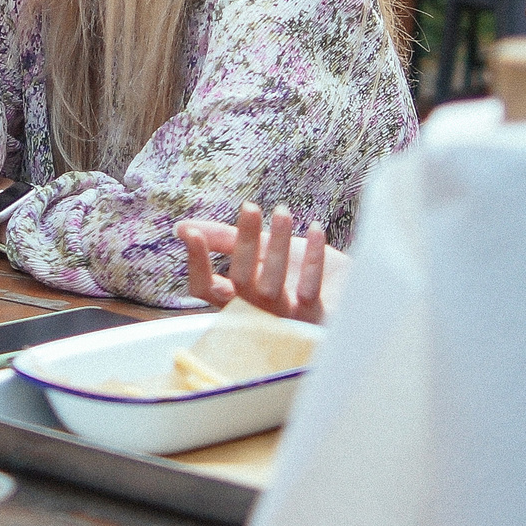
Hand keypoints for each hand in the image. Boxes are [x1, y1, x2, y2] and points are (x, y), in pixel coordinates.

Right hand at [178, 203, 337, 323]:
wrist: (344, 290)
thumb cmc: (296, 272)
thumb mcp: (259, 251)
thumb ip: (224, 240)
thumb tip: (181, 228)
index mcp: (238, 297)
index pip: (205, 288)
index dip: (196, 263)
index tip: (192, 233)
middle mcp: (256, 312)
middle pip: (240, 281)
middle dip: (243, 242)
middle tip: (249, 207)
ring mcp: (285, 318)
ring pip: (272, 283)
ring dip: (277, 244)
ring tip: (282, 212)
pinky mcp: (314, 316)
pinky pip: (310, 285)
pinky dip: (313, 256)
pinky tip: (316, 229)